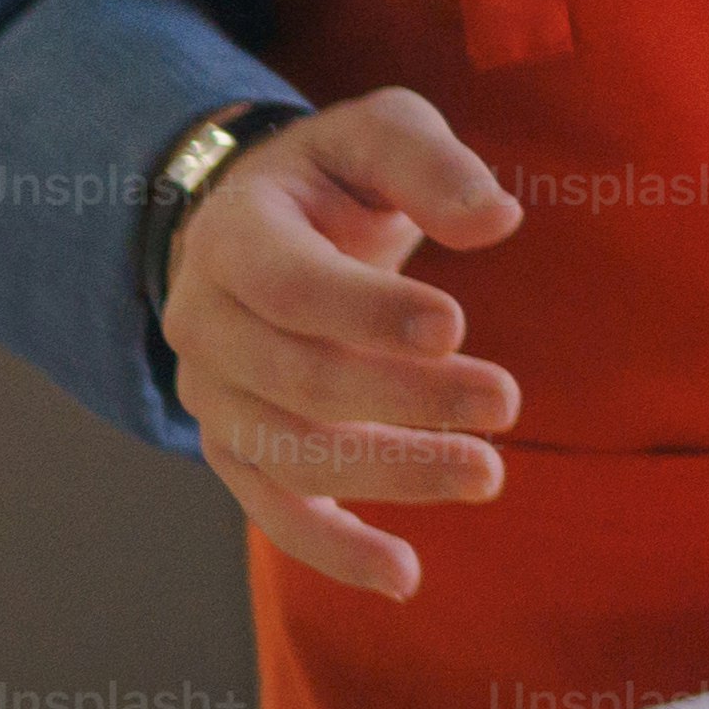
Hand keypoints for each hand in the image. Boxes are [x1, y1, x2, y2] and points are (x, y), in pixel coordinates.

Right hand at [159, 87, 525, 598]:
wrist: (260, 220)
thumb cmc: (337, 175)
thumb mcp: (380, 133)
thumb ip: (432, 163)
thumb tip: (497, 219)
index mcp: (232, 236)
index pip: (289, 285)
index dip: (366, 312)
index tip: (458, 326)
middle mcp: (203, 323)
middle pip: (297, 378)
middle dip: (403, 399)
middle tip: (505, 404)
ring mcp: (212, 394)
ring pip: (288, 452)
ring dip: (388, 472)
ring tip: (488, 476)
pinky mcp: (235, 444)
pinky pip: (274, 509)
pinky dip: (334, 549)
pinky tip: (405, 576)